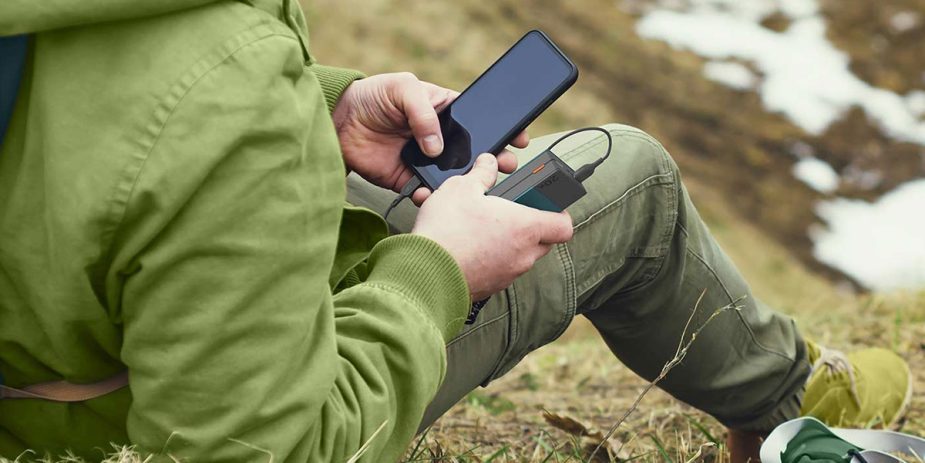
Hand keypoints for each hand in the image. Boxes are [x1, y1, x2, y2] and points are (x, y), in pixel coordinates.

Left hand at [332, 72, 527, 204]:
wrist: (338, 121)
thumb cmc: (371, 96)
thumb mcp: (403, 88)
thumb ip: (424, 112)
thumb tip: (436, 145)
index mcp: (445, 111)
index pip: (481, 120)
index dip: (501, 128)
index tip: (518, 137)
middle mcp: (439, 138)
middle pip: (474, 152)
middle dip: (493, 160)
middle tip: (504, 164)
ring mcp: (426, 161)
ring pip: (454, 176)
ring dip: (466, 183)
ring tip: (475, 186)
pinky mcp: (408, 179)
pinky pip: (427, 192)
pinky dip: (431, 197)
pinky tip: (432, 195)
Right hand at [412, 154, 573, 299]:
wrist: (426, 272)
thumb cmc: (449, 230)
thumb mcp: (462, 188)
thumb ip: (481, 173)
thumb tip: (488, 163)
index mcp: (526, 227)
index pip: (564, 225)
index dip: (559, 212)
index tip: (545, 203)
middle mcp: (524, 255)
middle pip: (544, 241)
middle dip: (532, 226)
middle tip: (510, 212)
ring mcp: (508, 274)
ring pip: (521, 256)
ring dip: (509, 243)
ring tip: (484, 228)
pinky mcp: (491, 287)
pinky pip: (500, 270)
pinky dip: (492, 259)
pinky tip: (470, 247)